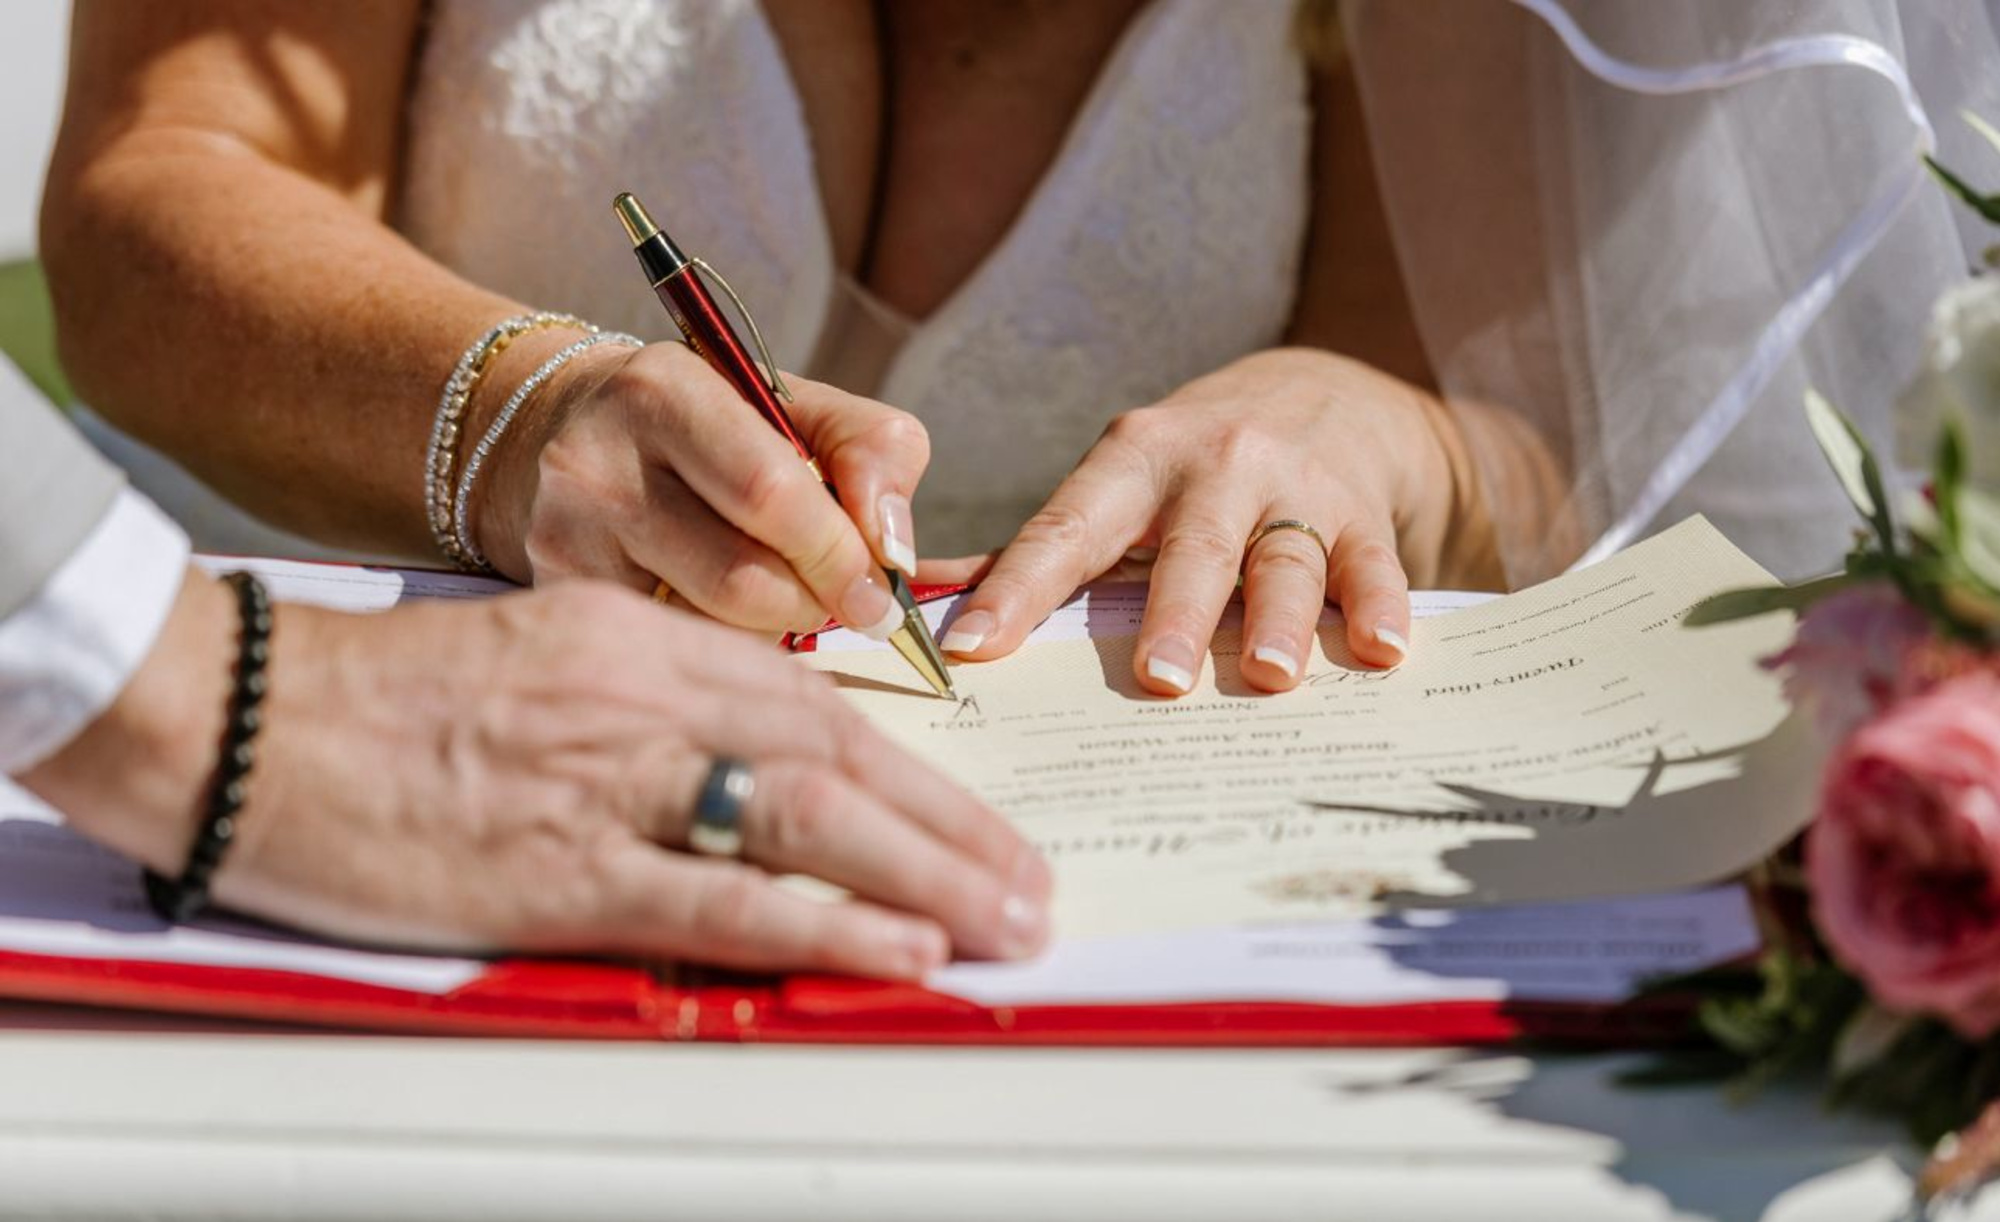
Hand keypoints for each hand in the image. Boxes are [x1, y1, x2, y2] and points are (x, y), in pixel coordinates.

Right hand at [26, 573, 1049, 978]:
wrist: (240, 715)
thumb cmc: (385, 700)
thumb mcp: (542, 660)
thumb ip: (648, 705)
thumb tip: (748, 775)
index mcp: (645, 639)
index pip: (814, 705)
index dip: (913, 767)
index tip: (976, 816)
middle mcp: (648, 697)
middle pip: (840, 761)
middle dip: (953, 828)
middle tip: (1030, 885)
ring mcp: (609, 782)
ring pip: (807, 824)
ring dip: (926, 878)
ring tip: (1006, 923)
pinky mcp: (557, 869)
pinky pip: (719, 896)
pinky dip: (823, 925)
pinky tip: (899, 946)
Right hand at [478, 339, 927, 639]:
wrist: (579, 429)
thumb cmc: (718, 426)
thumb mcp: (803, 409)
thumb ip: (875, 455)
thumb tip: (895, 551)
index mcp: (665, 390)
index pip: (769, 492)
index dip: (838, 554)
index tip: (881, 595)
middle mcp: (596, 460)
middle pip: (740, 577)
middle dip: (813, 604)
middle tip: (843, 605)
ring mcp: (565, 534)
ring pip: (706, 627)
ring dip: (771, 631)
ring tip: (784, 598)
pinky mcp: (556, 591)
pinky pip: (669, 647)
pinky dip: (720, 645)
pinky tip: (726, 613)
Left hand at [936, 349, 1458, 693]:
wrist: (1326, 398)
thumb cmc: (1189, 471)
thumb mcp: (1112, 487)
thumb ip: (1031, 552)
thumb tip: (918, 602)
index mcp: (1130, 463)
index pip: (1065, 533)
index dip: (1019, 592)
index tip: (975, 650)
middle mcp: (1213, 467)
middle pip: (1193, 547)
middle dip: (1175, 611)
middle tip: (1157, 678)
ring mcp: (1295, 492)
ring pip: (1285, 559)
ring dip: (1280, 619)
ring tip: (1268, 674)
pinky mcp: (1366, 518)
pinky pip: (1375, 566)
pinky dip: (1381, 608)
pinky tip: (1382, 651)